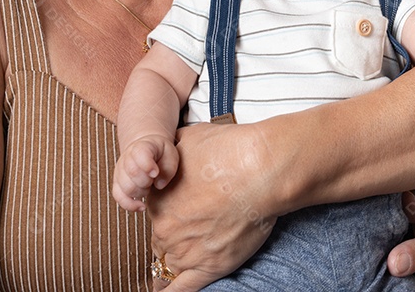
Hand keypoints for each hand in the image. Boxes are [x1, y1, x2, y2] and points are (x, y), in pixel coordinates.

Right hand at [112, 134, 178, 211]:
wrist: (146, 149)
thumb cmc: (161, 153)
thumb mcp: (171, 154)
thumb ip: (169, 167)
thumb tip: (159, 185)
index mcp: (141, 147)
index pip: (139, 155)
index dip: (148, 166)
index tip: (155, 172)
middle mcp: (126, 158)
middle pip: (133, 174)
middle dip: (147, 181)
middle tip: (154, 178)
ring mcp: (120, 172)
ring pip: (126, 188)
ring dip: (141, 192)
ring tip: (149, 186)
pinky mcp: (117, 184)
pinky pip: (118, 197)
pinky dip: (130, 205)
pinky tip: (142, 206)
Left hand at [145, 122, 277, 290]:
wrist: (260, 169)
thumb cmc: (229, 149)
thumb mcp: (188, 138)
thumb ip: (170, 151)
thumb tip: (166, 152)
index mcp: (157, 199)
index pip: (155, 213)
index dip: (169, 211)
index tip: (183, 208)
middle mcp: (165, 227)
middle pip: (161, 239)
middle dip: (173, 235)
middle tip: (194, 228)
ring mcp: (185, 250)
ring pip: (168, 265)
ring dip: (172, 264)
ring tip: (185, 260)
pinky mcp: (208, 267)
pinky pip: (181, 290)